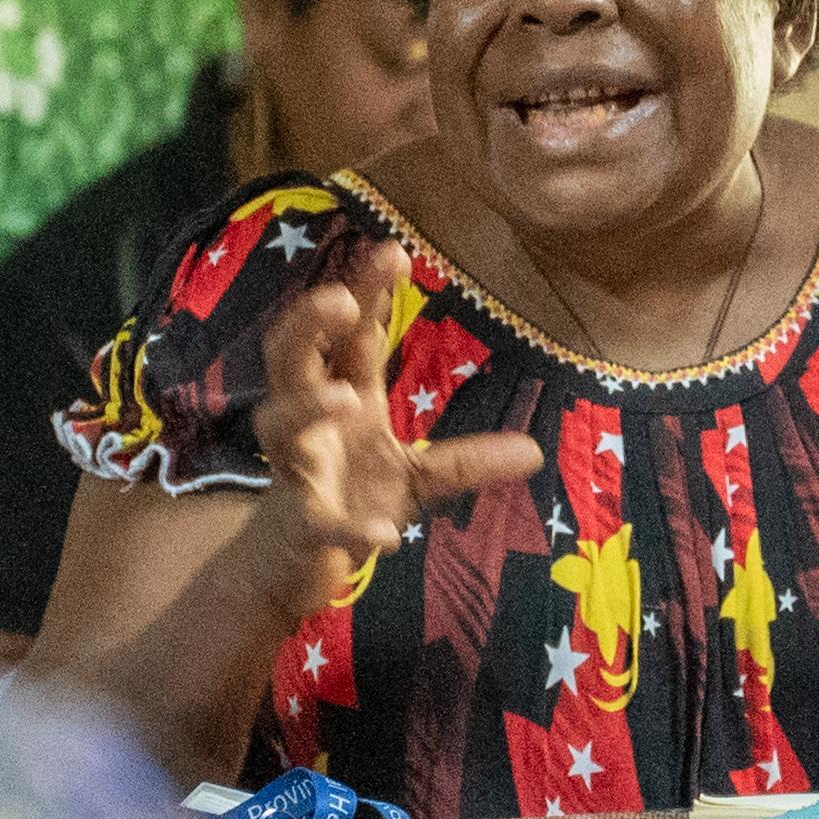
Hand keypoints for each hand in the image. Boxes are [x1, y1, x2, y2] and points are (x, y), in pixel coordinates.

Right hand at [250, 242, 541, 614]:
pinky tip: (385, 535)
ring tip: (346, 395)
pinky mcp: (299, 527)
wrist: (293, 567)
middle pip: (289, 358)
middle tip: (339, 297)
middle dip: (308, 324)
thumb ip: (466, 461)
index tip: (393, 251)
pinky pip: (318, 521)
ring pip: (282, 426)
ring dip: (309, 407)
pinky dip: (350, 528)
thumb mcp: (415, 479)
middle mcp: (308, 425)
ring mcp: (297, 473)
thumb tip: (536, 451)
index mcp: (341, 399)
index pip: (349, 336)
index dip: (363, 293)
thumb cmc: (350, 499)